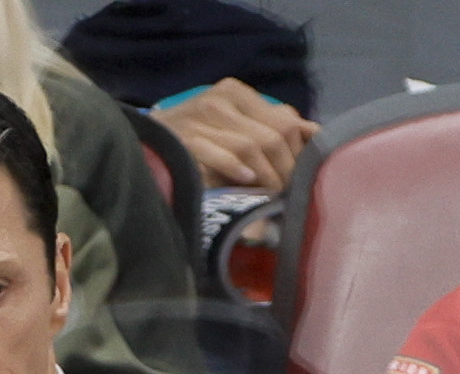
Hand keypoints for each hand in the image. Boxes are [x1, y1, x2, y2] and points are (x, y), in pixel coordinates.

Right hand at [156, 79, 315, 190]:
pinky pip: (220, 154)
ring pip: (252, 147)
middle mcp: (220, 99)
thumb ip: (271, 126)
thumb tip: (313, 133)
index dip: (299, 152)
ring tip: (270, 196)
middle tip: (286, 195)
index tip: (301, 177)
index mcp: (236, 92)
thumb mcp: (235, 125)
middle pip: (273, 135)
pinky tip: (247, 181)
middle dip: (285, 170)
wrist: (146, 144)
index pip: (285, 121)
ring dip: (267, 177)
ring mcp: (201, 118)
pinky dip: (236, 169)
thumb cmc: (195, 139)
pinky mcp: (185, 140)